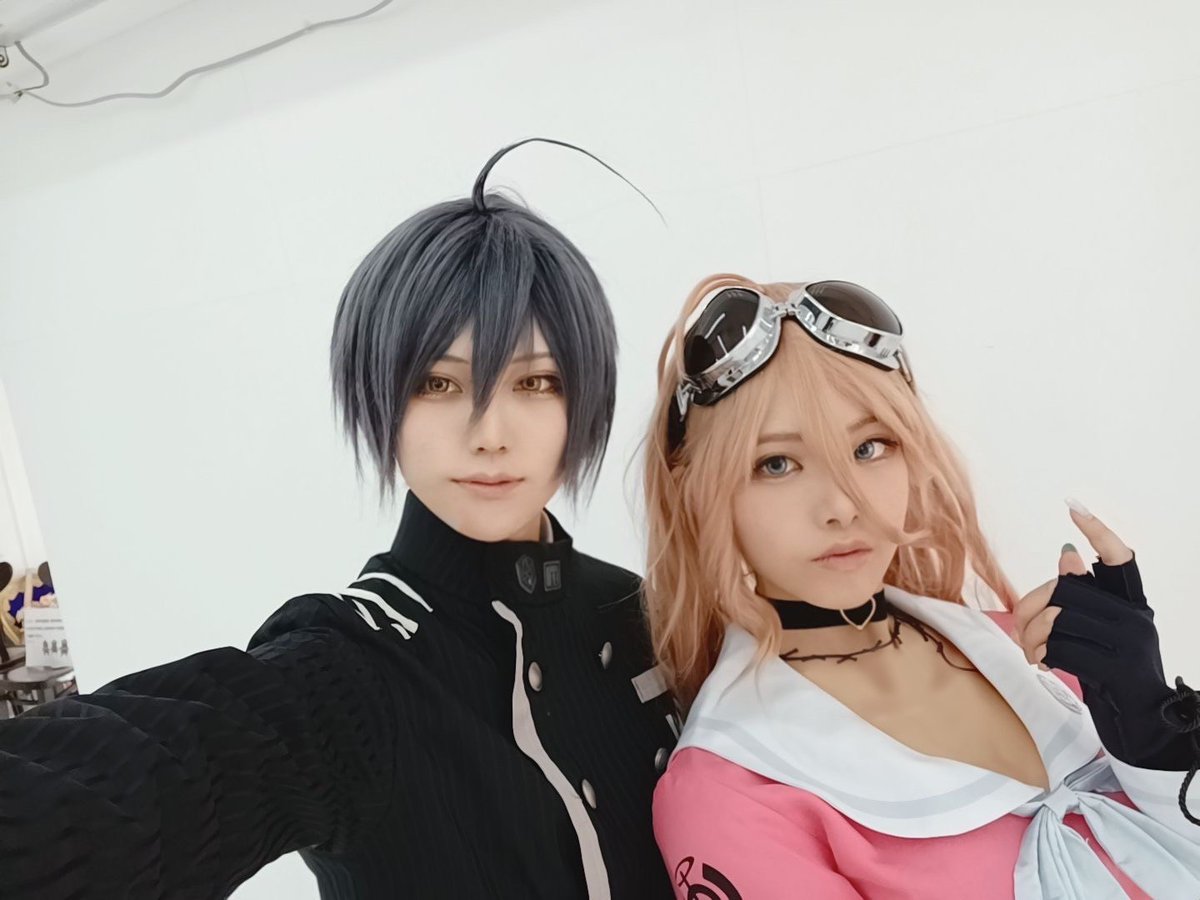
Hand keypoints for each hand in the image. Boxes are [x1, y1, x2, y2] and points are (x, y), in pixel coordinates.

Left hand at [1013, 500, 1187, 769]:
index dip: (1098, 531)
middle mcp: (1137, 616)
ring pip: (1059, 619)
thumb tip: (1067, 553)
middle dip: (1032, 610)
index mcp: (1132, 603)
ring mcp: (1131, 641)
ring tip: (1033, 653)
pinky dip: (1044, 656)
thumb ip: (1084, 600)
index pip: (1121, 557)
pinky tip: (1046, 665)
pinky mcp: (1118, 667)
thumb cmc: (1112, 678)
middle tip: (1023, 634)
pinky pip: (1063, 647)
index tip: (1074, 508)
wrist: (1143, 728)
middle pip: (1067, 591)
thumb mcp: (1100, 635)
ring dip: (1033, 638)